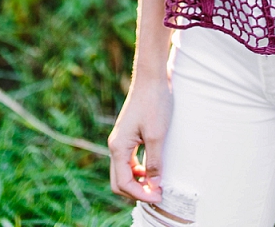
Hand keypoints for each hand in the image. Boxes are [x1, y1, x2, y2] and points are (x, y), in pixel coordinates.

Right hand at [108, 76, 171, 202]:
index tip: (158, 196)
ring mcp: (121, 139)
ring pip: (124, 171)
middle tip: (156, 194)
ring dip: (137, 181)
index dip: (140, 194)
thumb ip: (154, 162)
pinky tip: (152, 168)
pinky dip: (138, 169)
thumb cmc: (154, 102)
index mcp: (118, 147)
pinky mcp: (128, 134)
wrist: (152, 77)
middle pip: (119, 180)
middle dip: (136, 191)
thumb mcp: (157, 135)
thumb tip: (154, 186)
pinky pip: (129, 159)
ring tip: (156, 184)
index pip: (123, 183)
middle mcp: (115, 145)